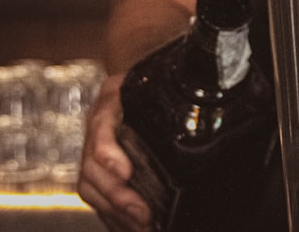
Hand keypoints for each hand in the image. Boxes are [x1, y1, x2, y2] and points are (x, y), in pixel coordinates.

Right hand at [77, 74, 154, 231]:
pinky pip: (96, 196)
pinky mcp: (96, 169)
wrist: (131, 82)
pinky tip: (131, 225)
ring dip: (115, 211)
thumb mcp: (155, 81)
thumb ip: (168, 95)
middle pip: (92, 168)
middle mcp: (97, 128)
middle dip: (116, 195)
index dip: (108, 152)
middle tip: (142, 213)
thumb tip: (207, 112)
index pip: (102, 126)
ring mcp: (92, 149)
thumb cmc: (148, 83)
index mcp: (111, 101)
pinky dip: (112, 214)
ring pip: (91, 187)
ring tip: (141, 225)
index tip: (125, 172)